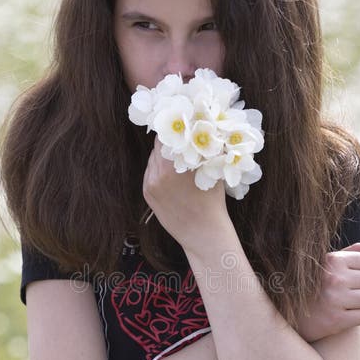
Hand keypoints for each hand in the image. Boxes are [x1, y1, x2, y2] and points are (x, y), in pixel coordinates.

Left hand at [142, 135, 229, 250]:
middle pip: (158, 146)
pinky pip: (150, 173)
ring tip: (177, 159)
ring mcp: (151, 183)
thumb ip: (202, 150)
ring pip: (153, 159)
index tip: (181, 127)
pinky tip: (172, 175)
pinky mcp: (147, 193)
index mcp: (175, 164)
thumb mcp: (211, 171)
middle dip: (169, 142)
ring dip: (163, 156)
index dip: (174, 129)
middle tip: (180, 140)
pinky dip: (159, 170)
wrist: (203, 233)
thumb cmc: (212, 202)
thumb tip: (201, 130)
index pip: (167, 135)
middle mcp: (159, 172)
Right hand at [296, 240, 359, 342]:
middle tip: (357, 290)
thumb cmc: (314, 284)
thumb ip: (356, 252)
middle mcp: (334, 279)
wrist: (289, 314)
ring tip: (357, 302)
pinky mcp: (336, 321)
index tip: (359, 276)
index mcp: (332, 260)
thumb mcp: (329, 263)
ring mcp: (334, 300)